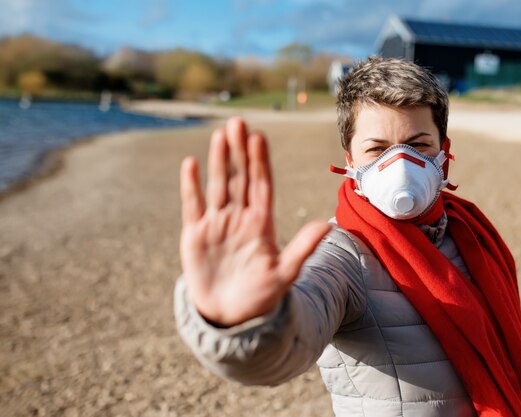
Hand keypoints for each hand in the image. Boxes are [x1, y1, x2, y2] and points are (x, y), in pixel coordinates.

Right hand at [179, 117, 330, 326]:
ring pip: (218, 185)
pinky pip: (193, 204)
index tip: (259, 138)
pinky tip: (191, 163)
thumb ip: (302, 249)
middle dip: (239, 152)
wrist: (230, 316)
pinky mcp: (195, 234)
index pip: (261, 185)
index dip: (260, 162)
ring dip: (218, 161)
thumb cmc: (261, 296)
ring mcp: (217, 224)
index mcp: (262, 224)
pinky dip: (191, 185)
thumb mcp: (284, 274)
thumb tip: (328, 225)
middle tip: (238, 123)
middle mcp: (240, 218)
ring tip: (220, 135)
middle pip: (240, 178)